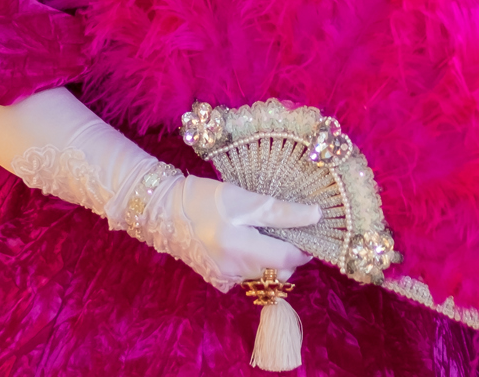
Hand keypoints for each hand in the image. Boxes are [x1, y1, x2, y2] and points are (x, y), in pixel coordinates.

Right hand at [170, 174, 318, 287]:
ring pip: (263, 274)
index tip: (312, 229)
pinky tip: (249, 240)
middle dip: (289, 252)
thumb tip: (315, 216)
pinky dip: (255, 261)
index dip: (304, 246)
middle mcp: (234, 273)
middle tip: (289, 226)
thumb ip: (279, 211)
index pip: (287, 260)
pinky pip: (246, 274)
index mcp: (241, 251)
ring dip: (272, 256)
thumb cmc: (204, 199)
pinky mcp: (217, 278)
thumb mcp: (243, 199)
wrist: (163, 211)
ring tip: (268, 229)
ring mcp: (224, 279)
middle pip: (277, 271)